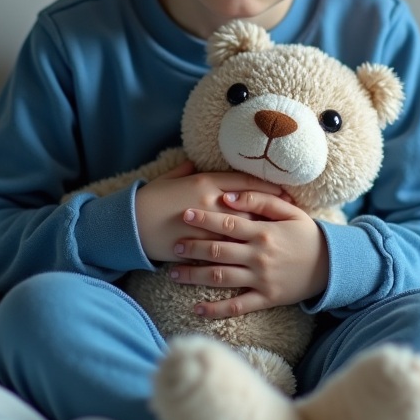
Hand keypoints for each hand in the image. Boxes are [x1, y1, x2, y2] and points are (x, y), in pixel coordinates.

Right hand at [134, 162, 291, 262]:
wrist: (128, 224)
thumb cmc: (149, 199)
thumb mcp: (168, 179)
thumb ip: (185, 171)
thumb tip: (193, 163)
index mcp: (205, 183)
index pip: (244, 183)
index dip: (267, 187)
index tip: (284, 191)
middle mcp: (209, 203)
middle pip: (250, 207)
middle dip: (271, 211)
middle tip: (290, 215)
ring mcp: (205, 227)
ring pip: (241, 230)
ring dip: (261, 233)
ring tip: (279, 237)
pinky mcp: (199, 247)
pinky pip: (225, 250)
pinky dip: (240, 253)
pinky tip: (254, 256)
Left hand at [168, 190, 329, 318]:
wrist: (332, 265)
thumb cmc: (307, 234)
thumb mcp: (289, 210)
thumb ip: (259, 200)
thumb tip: (227, 195)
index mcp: (263, 232)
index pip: (227, 223)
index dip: (203, 218)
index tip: (184, 214)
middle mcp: (259, 256)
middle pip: (218, 251)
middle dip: (192, 247)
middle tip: (172, 245)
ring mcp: (261, 279)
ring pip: (221, 278)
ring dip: (195, 276)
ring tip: (173, 273)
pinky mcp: (266, 299)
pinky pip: (237, 306)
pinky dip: (215, 309)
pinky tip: (196, 309)